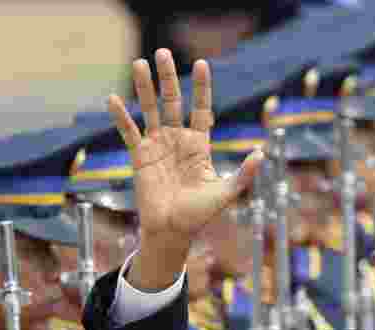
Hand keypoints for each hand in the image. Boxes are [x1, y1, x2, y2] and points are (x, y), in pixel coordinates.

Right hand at [109, 49, 263, 289]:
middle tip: (163, 53)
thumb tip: (261, 154)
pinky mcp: (139, 157)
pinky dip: (121, 117)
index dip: (201, 87)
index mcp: (199, 145)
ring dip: (144, 88)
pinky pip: (129, 132)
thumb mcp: (225, 194)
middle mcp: (177, 140)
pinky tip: (113, 99)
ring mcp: (157, 146)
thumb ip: (243, 174)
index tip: (202, 64)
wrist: (172, 232)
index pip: (200, 109)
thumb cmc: (199, 216)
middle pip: (173, 101)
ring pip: (150, 110)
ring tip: (139, 63)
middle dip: (168, 78)